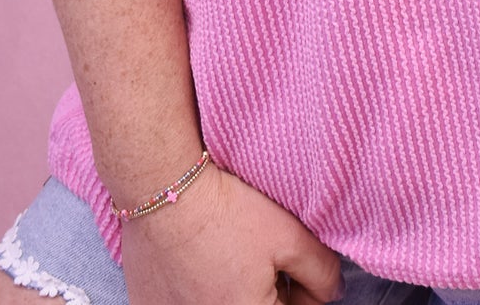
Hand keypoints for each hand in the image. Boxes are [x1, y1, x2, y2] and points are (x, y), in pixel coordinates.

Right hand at [120, 160, 344, 304]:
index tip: (291, 265)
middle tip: (256, 253)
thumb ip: (322, 272)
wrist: (164, 186)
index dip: (298, 290)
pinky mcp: (148, 304)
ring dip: (230, 289)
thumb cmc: (226, 210)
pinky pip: (185, 300)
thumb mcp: (291, 236)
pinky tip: (197, 256)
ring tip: (227, 252)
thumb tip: (331, 293)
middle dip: (266, 291)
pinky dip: (195, 286)